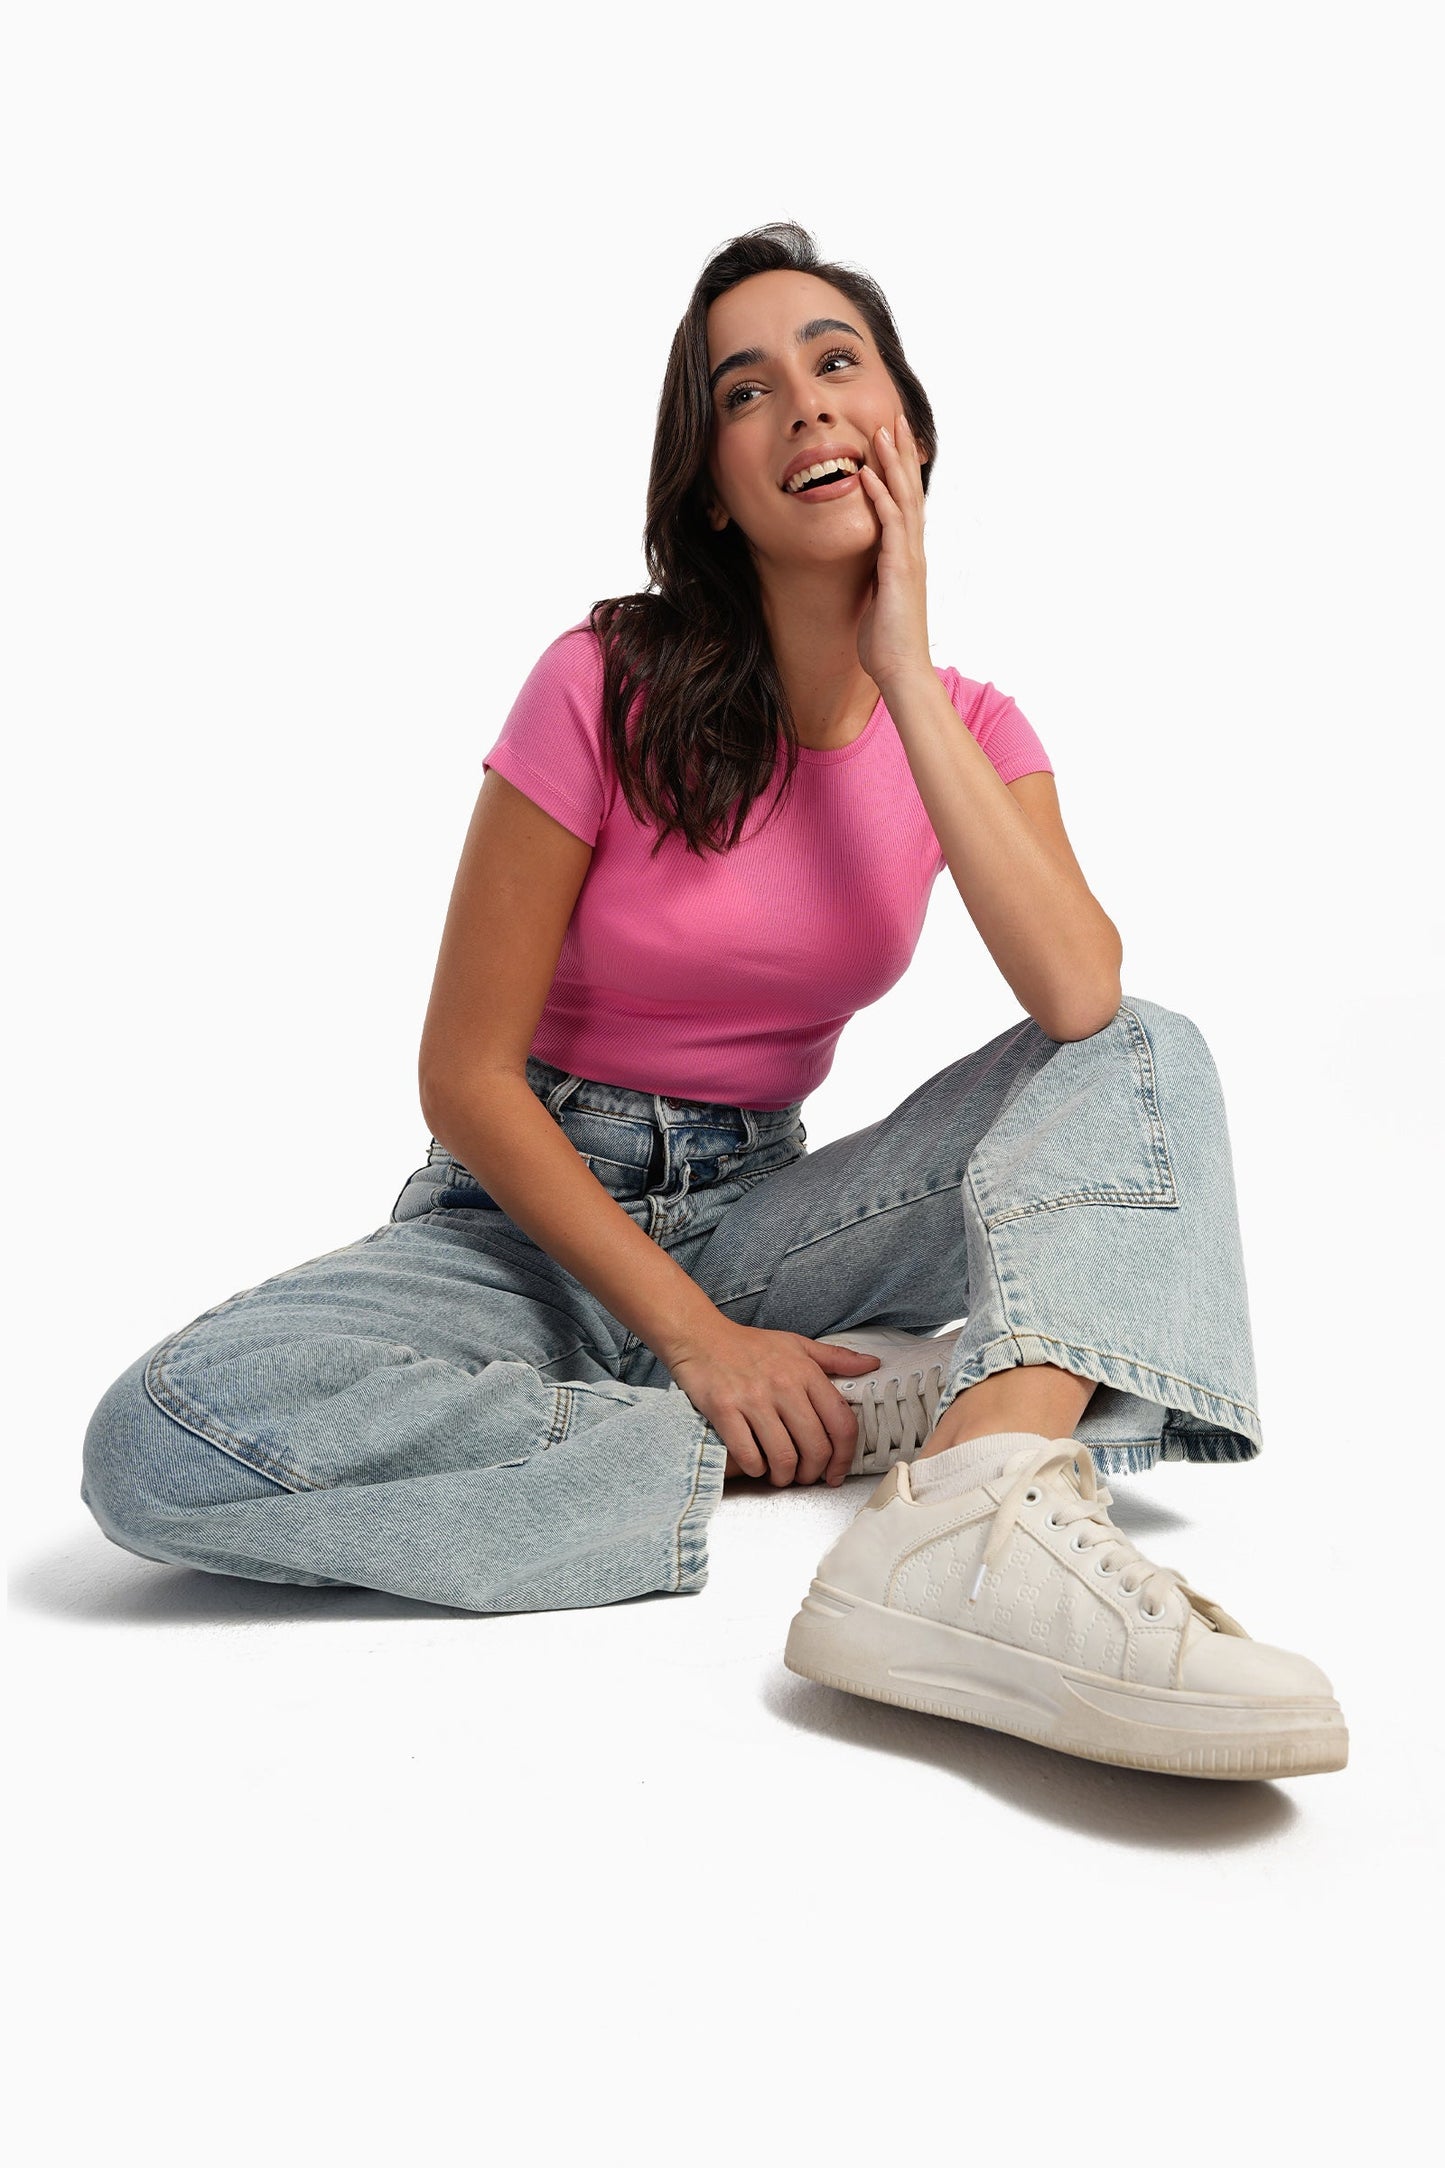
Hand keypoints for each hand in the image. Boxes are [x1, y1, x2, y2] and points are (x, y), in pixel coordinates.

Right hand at [668, 1320, 881, 1487]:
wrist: (700, 1336)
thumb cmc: (750, 1345)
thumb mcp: (798, 1345)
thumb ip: (837, 1358)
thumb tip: (873, 1364)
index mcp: (806, 1373)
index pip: (841, 1424)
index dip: (844, 1457)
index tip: (836, 1472)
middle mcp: (784, 1386)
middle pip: (815, 1447)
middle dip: (812, 1473)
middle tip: (804, 1477)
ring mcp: (753, 1399)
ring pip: (783, 1457)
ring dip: (783, 1477)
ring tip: (779, 1475)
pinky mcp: (724, 1410)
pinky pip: (748, 1455)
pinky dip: (755, 1469)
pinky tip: (755, 1465)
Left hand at [856, 410, 931, 693]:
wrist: (901, 671)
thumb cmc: (887, 643)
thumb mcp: (878, 601)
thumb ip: (876, 579)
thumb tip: (869, 572)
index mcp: (907, 557)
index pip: (906, 503)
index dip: (900, 471)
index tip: (891, 442)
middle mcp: (913, 551)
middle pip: (910, 491)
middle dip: (902, 454)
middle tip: (895, 419)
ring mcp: (909, 558)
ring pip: (904, 499)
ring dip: (893, 464)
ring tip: (883, 431)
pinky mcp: (899, 569)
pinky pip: (890, 525)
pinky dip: (879, 497)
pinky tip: (868, 475)